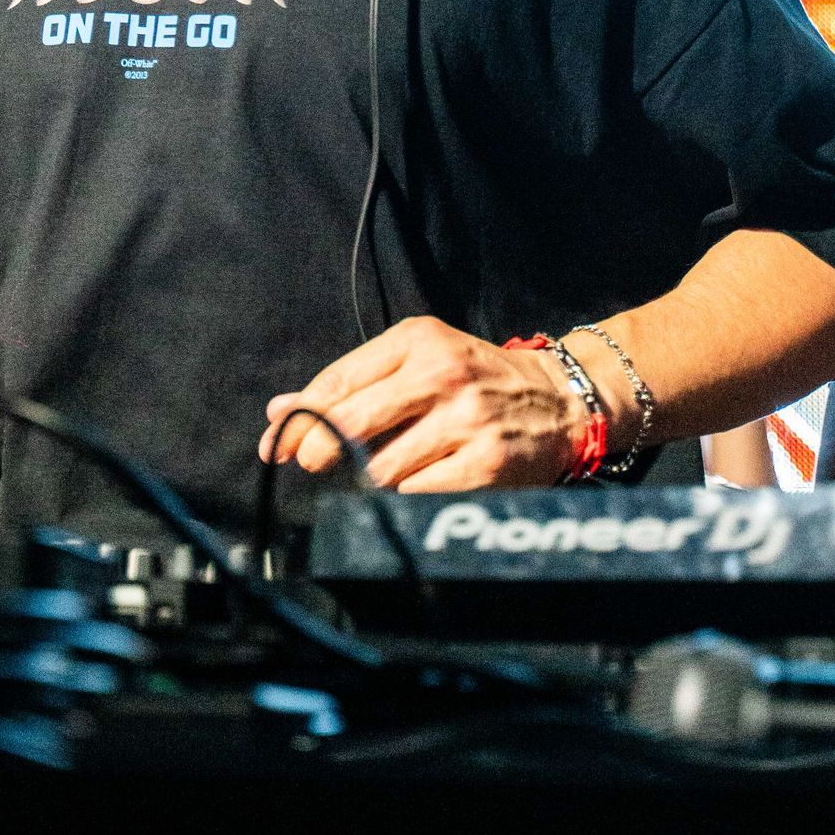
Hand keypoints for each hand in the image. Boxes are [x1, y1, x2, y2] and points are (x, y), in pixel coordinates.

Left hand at [261, 316, 596, 491]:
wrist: (559, 400)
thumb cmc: (476, 379)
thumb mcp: (420, 359)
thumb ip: (354, 382)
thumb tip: (282, 410)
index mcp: (418, 341)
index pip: (340, 380)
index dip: (300, 417)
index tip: (274, 444)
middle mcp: (441, 374)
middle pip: (353, 422)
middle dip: (318, 450)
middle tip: (309, 464)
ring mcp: (466, 420)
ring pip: (383, 466)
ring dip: (372, 476)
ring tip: (388, 468)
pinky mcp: (485, 463)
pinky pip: (419, 492)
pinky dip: (409, 494)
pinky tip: (420, 483)